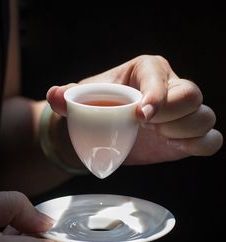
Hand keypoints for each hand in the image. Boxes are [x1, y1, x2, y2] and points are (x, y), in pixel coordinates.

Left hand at [46, 55, 222, 164]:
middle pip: (192, 95)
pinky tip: (176, 147)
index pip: (161, 78)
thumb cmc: (98, 107)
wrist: (107, 128)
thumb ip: (67, 98)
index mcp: (148, 71)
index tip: (140, 117)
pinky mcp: (189, 134)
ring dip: (184, 132)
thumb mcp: (82, 100)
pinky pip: (211, 140)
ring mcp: (183, 113)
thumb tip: (55, 95)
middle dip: (171, 115)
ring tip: (159, 137)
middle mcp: (171, 87)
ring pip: (205, 117)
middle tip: (146, 127)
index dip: (156, 97)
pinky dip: (200, 145)